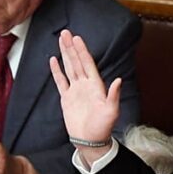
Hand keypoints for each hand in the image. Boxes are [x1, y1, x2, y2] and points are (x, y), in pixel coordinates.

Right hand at [49, 30, 120, 162]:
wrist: (90, 140)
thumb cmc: (103, 127)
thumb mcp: (111, 111)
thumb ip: (113, 95)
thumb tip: (118, 80)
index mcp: (96, 85)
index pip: (87, 63)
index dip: (82, 51)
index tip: (77, 38)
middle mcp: (85, 85)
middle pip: (77, 61)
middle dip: (71, 47)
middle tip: (65, 33)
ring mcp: (75, 90)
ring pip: (69, 68)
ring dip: (65, 54)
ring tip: (61, 41)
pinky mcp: (67, 98)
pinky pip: (60, 81)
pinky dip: (57, 71)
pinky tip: (54, 60)